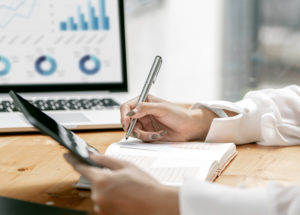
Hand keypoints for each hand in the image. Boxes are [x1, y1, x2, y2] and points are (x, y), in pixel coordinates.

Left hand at [64, 153, 178, 214]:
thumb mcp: (126, 166)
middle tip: (121, 178)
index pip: (81, 167)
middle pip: (94, 181)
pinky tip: (125, 197)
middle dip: (103, 177)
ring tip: (127, 189)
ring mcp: (101, 207)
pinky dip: (111, 198)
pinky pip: (104, 202)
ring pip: (99, 193)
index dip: (73, 160)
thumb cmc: (145, 186)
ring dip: (108, 189)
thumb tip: (92, 155)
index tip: (67, 155)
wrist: (156, 205)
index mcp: (101, 181)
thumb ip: (105, 160)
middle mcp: (98, 196)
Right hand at [120, 95, 216, 141]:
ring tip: (154, 134)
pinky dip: (148, 138)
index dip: (124, 115)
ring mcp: (145, 123)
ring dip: (143, 134)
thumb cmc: (179, 115)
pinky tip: (158, 135)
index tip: (127, 122)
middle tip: (138, 132)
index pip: (127, 107)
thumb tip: (131, 112)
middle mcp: (143, 112)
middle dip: (132, 128)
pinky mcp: (148, 133)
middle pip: (127, 121)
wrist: (188, 128)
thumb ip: (145, 108)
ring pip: (133, 131)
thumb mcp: (162, 108)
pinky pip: (141, 137)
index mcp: (144, 101)